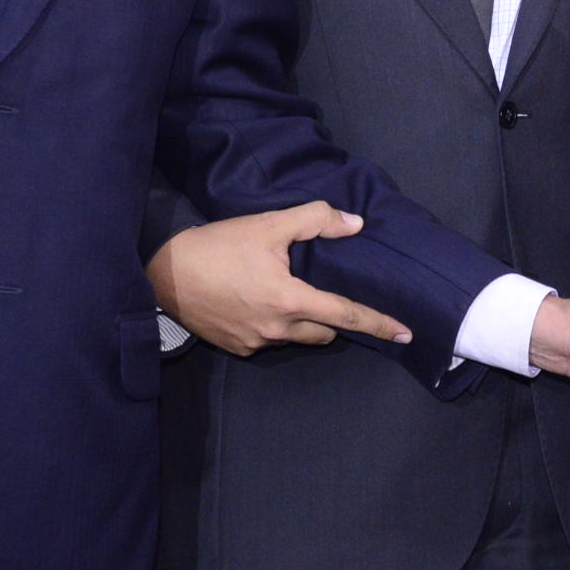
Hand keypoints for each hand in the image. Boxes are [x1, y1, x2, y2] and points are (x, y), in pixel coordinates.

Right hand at [149, 203, 407, 354]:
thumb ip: (314, 220)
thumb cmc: (218, 247)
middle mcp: (278, 329)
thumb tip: (354, 225)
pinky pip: (269, 340)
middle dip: (334, 319)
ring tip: (289, 293)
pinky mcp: (238, 348)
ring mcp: (257, 343)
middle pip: (325, 332)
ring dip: (303, 321)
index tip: (406, 333)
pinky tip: (256, 302)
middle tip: (329, 294)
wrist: (162, 277)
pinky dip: (273, 324)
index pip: (347, 315)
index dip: (379, 324)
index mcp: (291, 300)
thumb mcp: (267, 224)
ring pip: (297, 337)